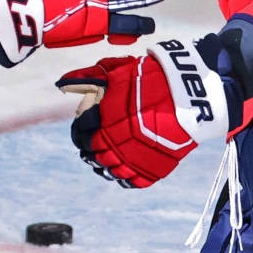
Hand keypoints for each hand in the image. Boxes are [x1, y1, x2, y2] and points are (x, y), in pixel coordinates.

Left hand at [57, 37, 241, 186]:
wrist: (190, 92)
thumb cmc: (151, 77)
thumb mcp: (117, 71)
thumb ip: (87, 78)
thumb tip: (62, 83)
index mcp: (102, 118)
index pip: (80, 133)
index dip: (81, 130)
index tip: (87, 127)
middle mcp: (114, 140)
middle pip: (92, 153)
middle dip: (92, 148)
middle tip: (97, 142)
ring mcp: (133, 157)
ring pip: (109, 170)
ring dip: (106, 164)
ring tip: (113, 155)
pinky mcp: (151, 169)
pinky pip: (131, 181)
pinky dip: (127, 177)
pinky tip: (127, 167)